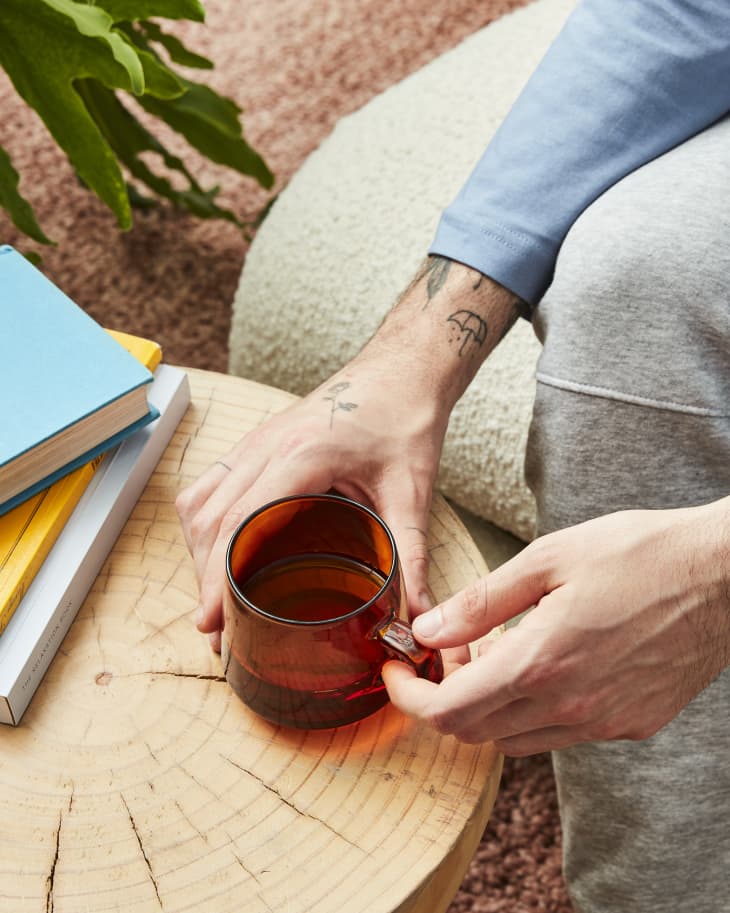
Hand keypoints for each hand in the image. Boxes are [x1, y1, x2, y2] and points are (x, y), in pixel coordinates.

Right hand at [176, 359, 448, 650]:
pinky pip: (210, 483)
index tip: (211, 622)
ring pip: (201, 501)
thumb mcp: (412, 492)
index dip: (218, 577)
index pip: (239, 523)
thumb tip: (419, 617)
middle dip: (205, 578)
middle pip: (210, 518)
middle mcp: (266, 445)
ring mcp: (256, 440)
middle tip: (215, 630)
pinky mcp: (257, 441)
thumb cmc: (406, 420)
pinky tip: (219, 550)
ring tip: (215, 599)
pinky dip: (204, 522)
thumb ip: (412, 555)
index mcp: (301, 456)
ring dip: (200, 551)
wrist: (401, 368)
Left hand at [383, 499, 729, 754]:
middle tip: (444, 652)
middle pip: (476, 732)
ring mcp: (605, 721)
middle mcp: (571, 705)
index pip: (449, 711)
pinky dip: (533, 710)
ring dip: (488, 707)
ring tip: (494, 654)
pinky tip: (544, 664)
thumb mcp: (548, 559)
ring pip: (516, 739)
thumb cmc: (638, 552)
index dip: (410, 697)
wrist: (724, 574)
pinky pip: (562, 734)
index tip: (397, 673)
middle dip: (444, 698)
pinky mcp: (632, 723)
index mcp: (541, 662)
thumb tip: (426, 629)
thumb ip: (480, 602)